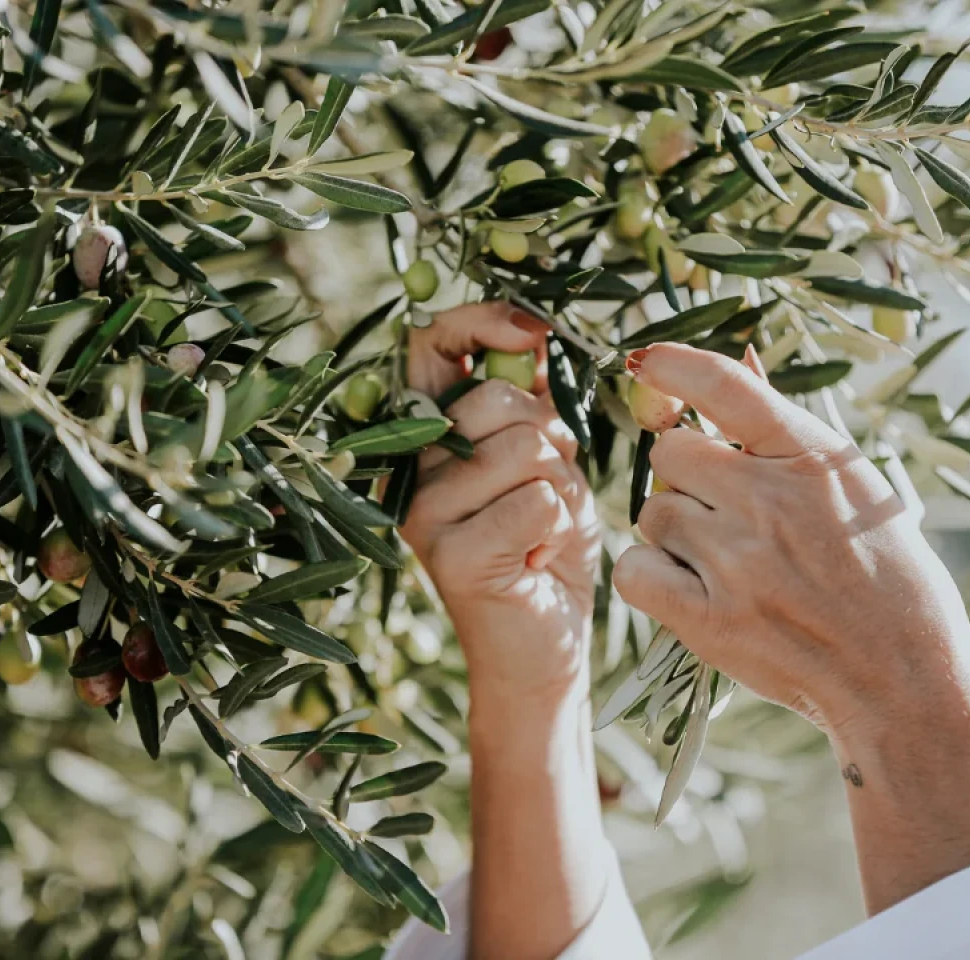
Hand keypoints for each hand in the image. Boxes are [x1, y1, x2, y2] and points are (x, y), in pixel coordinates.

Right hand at [402, 303, 600, 704]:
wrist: (543, 644)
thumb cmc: (544, 544)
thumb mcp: (545, 459)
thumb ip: (534, 401)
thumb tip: (539, 334)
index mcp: (424, 436)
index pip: (433, 346)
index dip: (484, 323)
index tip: (538, 331)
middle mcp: (408, 470)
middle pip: (497, 400)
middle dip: (551, 436)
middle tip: (545, 488)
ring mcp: (423, 514)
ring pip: (526, 449)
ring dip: (561, 488)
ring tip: (540, 529)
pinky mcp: (454, 558)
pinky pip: (539, 502)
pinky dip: (560, 528)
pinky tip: (539, 560)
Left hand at [613, 342, 969, 912]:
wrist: (904, 680)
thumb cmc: (887, 579)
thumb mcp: (857, 489)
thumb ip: (788, 437)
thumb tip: (737, 366)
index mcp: (815, 458)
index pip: (726, 386)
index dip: (674, 365)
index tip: (644, 363)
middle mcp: (772, 500)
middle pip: (670, 453)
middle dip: (685, 476)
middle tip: (720, 510)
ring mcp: (738, 561)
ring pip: (653, 512)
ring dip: (673, 531)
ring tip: (724, 562)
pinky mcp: (710, 619)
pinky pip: (635, 570)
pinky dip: (651, 577)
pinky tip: (690, 590)